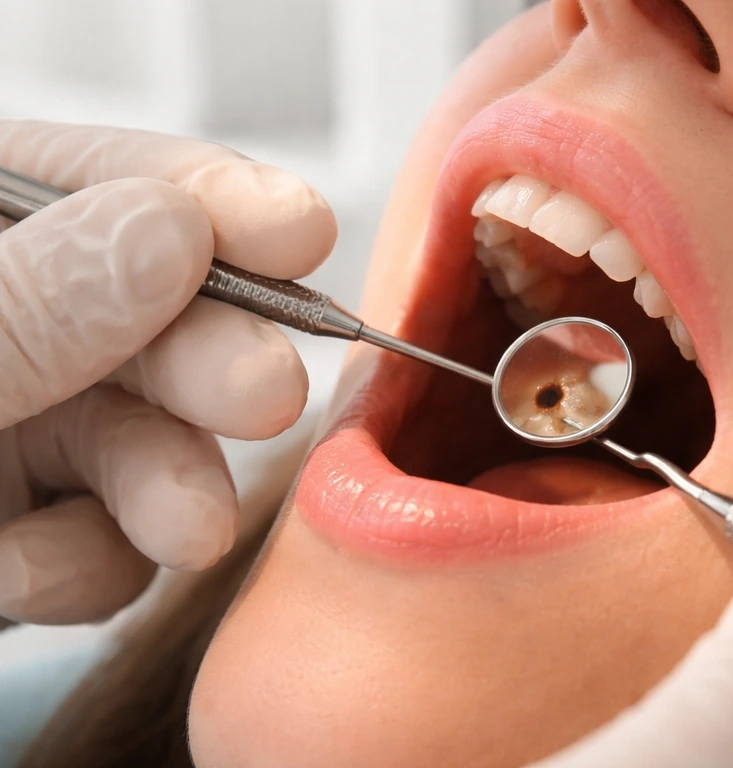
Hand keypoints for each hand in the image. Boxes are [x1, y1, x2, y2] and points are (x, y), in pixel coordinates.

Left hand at [0, 120, 336, 626]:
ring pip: (145, 439)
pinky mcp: (27, 526)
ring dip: (173, 488)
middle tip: (268, 395)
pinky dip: (85, 567)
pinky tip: (21, 577)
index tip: (300, 228)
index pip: (97, 180)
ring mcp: (19, 425)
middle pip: (148, 316)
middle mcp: (13, 326)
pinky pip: (102, 541)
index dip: (212, 197)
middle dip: (218, 359)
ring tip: (186, 531)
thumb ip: (31, 302)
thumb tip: (173, 231)